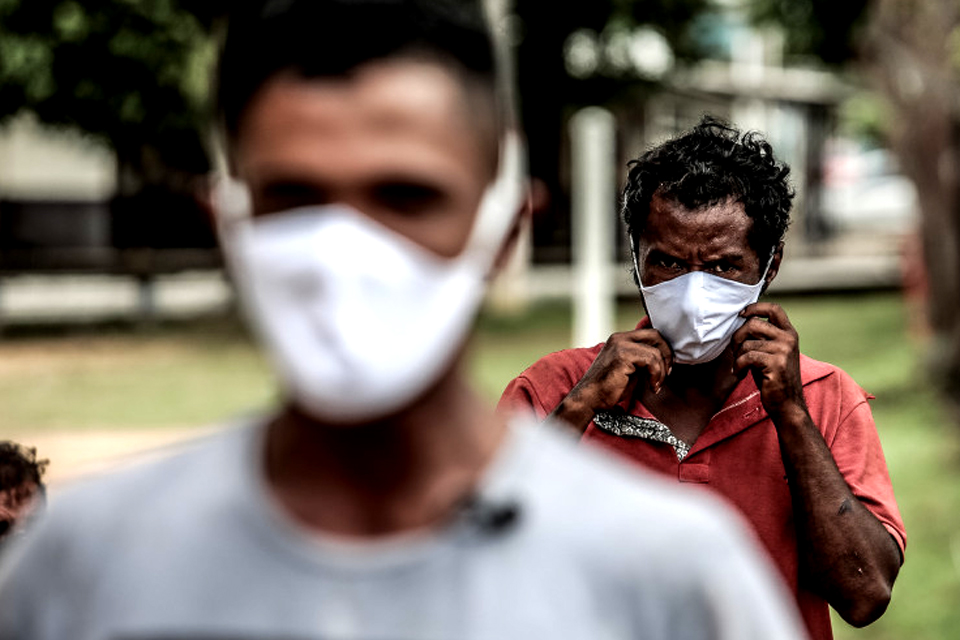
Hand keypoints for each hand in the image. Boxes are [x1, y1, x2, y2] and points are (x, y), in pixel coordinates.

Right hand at [551, 328, 671, 430]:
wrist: (591, 398)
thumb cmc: (610, 388)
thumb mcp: (630, 368)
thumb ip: (642, 359)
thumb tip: (664, 357)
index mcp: (620, 339)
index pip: (650, 333)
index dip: (663, 348)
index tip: (666, 367)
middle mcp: (619, 338)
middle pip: (655, 335)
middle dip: (667, 355)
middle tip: (666, 374)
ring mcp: (620, 345)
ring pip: (655, 351)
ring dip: (661, 371)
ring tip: (655, 385)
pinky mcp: (622, 356)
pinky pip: (651, 360)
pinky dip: (656, 375)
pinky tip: (651, 387)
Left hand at [732, 302, 806, 419]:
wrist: (787, 404)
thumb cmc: (773, 377)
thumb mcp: (770, 352)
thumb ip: (761, 336)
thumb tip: (741, 321)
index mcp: (788, 333)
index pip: (774, 309)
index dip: (755, 307)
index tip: (741, 314)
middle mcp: (789, 338)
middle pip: (753, 324)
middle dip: (737, 337)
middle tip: (735, 351)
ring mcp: (784, 350)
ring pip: (747, 343)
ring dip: (737, 356)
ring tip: (740, 366)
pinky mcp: (777, 363)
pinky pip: (747, 357)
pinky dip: (738, 366)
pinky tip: (739, 373)